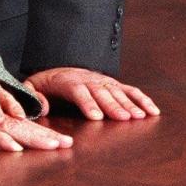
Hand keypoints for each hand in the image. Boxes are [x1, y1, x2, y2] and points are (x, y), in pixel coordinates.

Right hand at [0, 94, 71, 165]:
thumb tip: (7, 148)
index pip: (16, 126)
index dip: (37, 133)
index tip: (58, 143)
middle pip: (18, 125)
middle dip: (44, 136)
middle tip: (68, 145)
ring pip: (7, 128)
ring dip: (31, 137)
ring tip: (53, 146)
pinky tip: (15, 148)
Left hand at [23, 67, 158, 120]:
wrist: (61, 67)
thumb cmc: (47, 82)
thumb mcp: (33, 85)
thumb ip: (33, 94)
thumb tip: (42, 106)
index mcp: (69, 82)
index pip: (79, 92)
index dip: (88, 104)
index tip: (96, 117)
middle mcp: (89, 80)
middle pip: (102, 93)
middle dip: (113, 106)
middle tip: (123, 118)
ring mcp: (104, 82)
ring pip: (118, 92)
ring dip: (130, 104)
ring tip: (139, 117)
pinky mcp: (114, 85)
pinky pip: (131, 91)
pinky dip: (143, 100)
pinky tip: (153, 111)